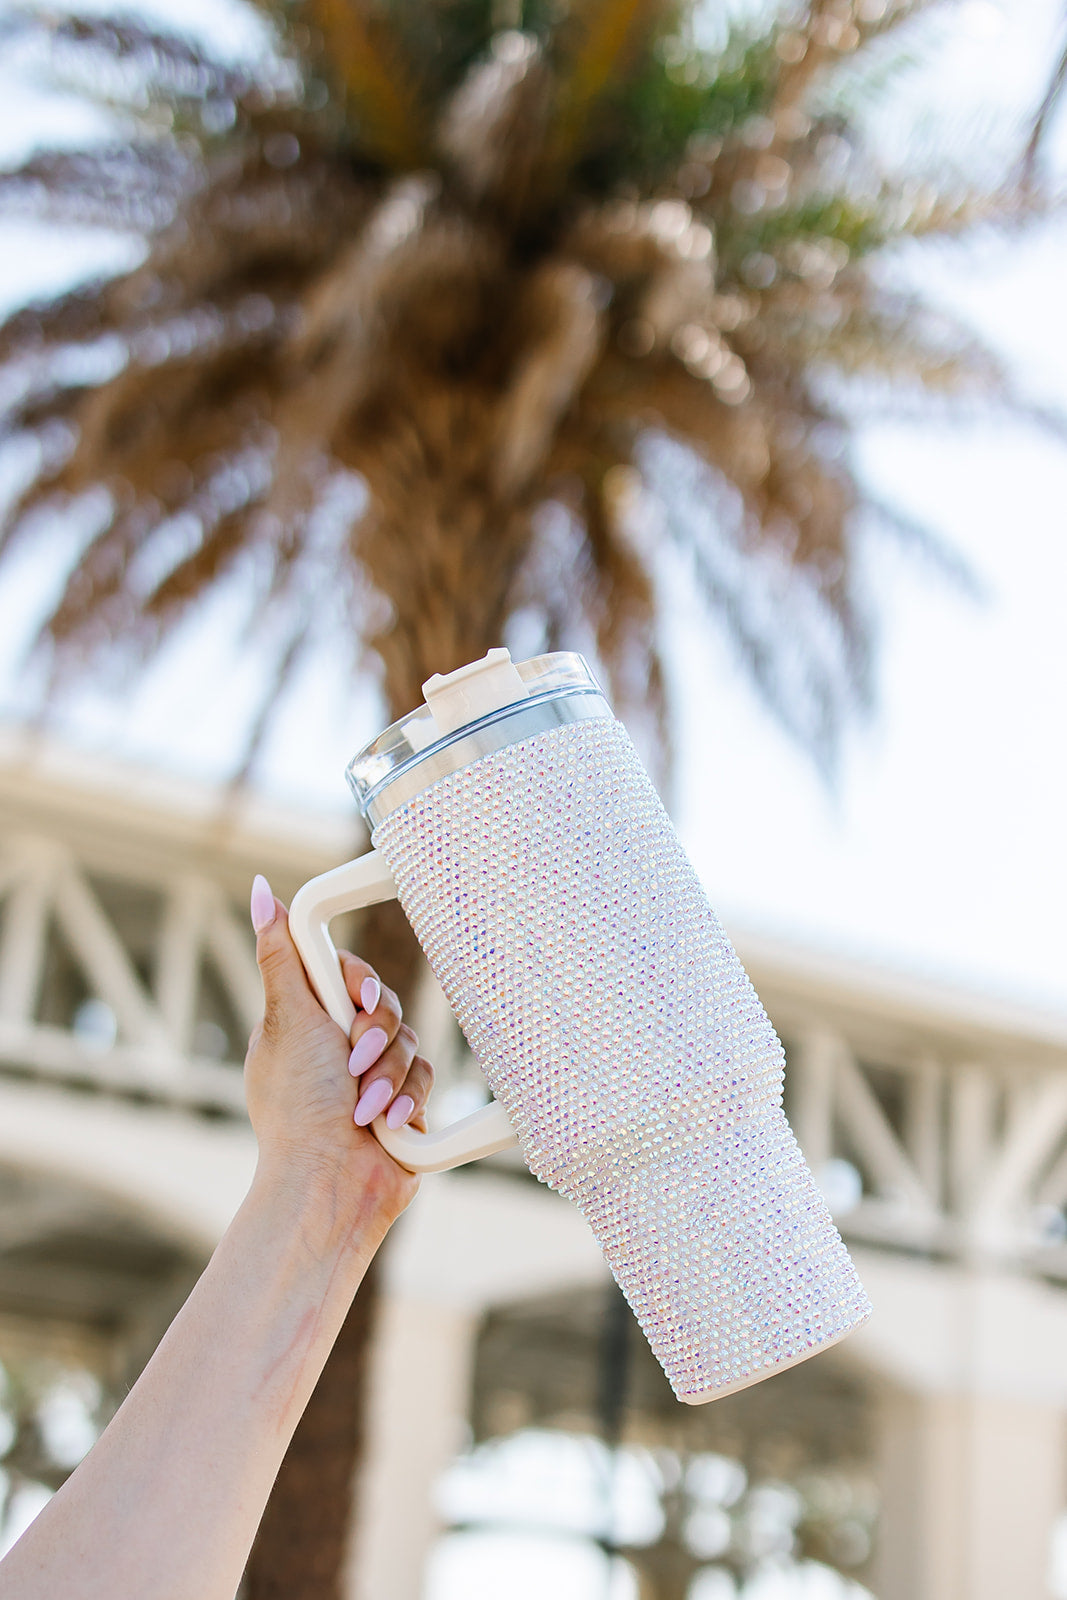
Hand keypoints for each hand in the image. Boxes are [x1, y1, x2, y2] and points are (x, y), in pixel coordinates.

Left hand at [243, 875, 432, 1234]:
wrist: (329, 1183)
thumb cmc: (298, 1107)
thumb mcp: (286, 1020)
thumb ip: (281, 954)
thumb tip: (260, 890)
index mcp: (307, 1018)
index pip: (349, 971)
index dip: (360, 982)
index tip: (356, 1001)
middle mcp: (340, 1043)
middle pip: (385, 1003)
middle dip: (376, 1036)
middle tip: (354, 1063)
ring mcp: (375, 1073)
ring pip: (411, 1041)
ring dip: (388, 1077)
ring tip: (365, 1109)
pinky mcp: (404, 1102)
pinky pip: (426, 1077)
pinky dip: (406, 1101)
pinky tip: (386, 1125)